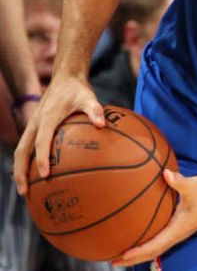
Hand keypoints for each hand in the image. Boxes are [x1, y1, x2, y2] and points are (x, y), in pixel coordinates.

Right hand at [13, 76, 105, 193]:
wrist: (65, 78)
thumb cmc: (78, 90)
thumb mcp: (89, 98)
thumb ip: (95, 110)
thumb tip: (102, 124)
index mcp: (47, 118)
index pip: (41, 141)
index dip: (42, 158)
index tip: (45, 175)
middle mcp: (35, 123)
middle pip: (22, 151)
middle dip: (20, 172)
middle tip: (25, 192)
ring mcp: (33, 126)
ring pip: (20, 151)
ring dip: (19, 170)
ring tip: (24, 190)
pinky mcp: (35, 128)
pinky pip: (26, 148)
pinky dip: (26, 163)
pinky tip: (34, 177)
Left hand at [112, 170, 196, 264]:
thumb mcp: (193, 186)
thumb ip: (178, 181)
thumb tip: (164, 173)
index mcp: (178, 229)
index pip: (155, 246)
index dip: (138, 253)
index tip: (122, 256)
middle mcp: (176, 234)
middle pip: (151, 253)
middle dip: (132, 259)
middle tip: (112, 261)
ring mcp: (177, 232)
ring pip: (154, 249)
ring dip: (137, 254)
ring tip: (118, 255)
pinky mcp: (177, 227)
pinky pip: (158, 240)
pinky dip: (145, 244)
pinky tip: (134, 237)